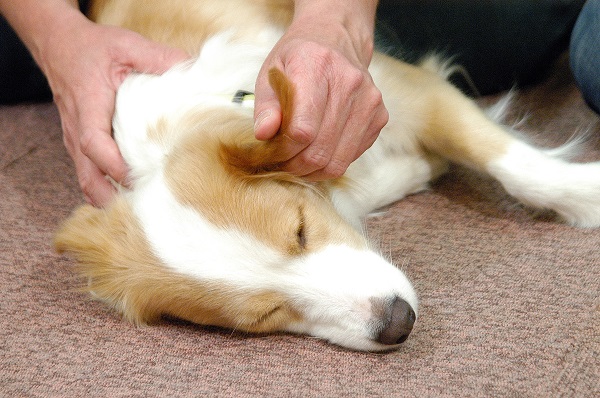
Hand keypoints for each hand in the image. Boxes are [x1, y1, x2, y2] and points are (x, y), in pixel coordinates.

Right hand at [38, 11, 187, 205]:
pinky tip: (134, 192)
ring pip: (88, 181)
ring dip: (111, 197)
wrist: (59, 45)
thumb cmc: (93, 48)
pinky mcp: (81, 145)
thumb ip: (159, 58)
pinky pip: (90, 174)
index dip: (116, 165)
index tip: (140, 176)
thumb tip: (194, 70)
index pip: (95, 145)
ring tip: (145, 206)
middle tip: (147, 206)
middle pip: (88, 177)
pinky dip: (107, 188)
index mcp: (89, 107)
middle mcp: (78, 129)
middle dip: (114, 198)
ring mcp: (76, 140)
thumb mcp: (127, 45)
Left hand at [253, 3, 388, 179]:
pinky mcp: (380, 117)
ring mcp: (369, 102)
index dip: (283, 150)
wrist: (337, 39)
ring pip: (337, 162)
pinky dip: (330, 163)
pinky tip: (316, 150)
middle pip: (320, 150)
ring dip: (312, 171)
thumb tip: (263, 135)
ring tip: (296, 161)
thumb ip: (266, 106)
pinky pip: (351, 158)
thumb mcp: (271, 74)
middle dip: (295, 166)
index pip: (302, 130)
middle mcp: (350, 83)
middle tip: (280, 164)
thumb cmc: (298, 59)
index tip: (271, 152)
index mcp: (318, 67)